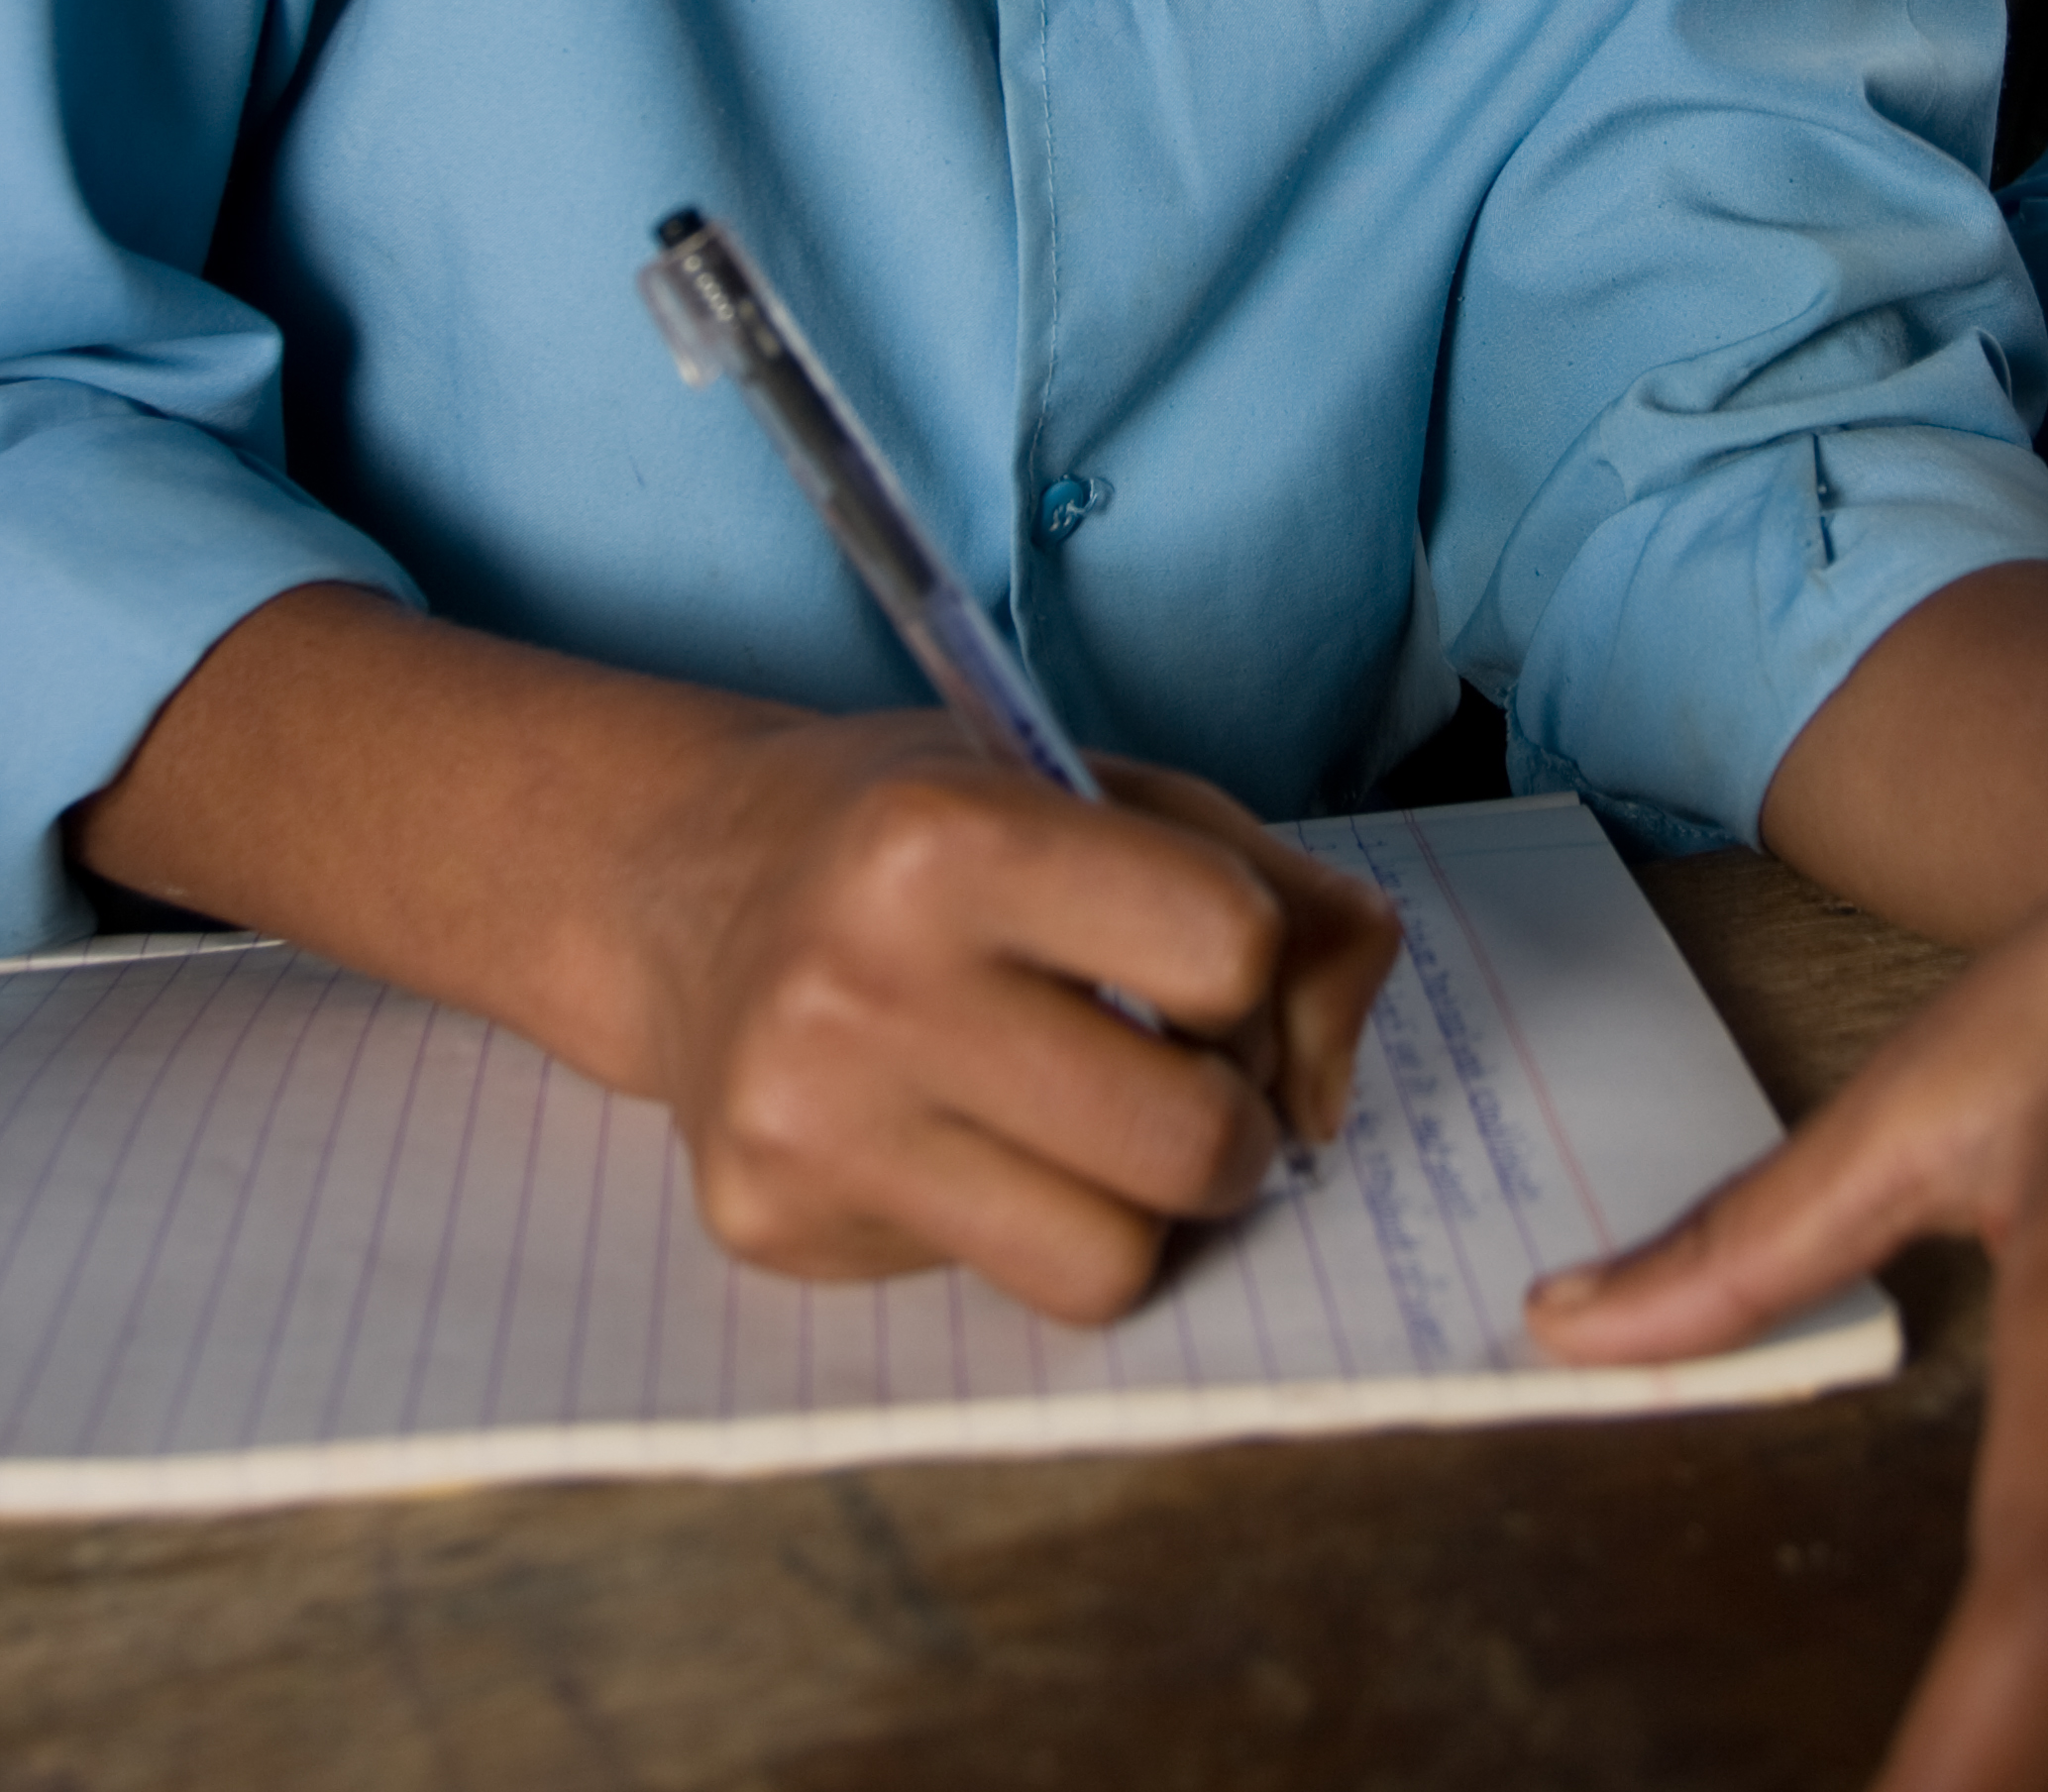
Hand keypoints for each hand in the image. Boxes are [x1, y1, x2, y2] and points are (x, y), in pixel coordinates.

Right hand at [628, 715, 1397, 1320]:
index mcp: (949, 836)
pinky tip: (959, 1134)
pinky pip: (999, 1288)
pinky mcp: (776, 1224)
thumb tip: (1325, 1103)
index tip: (1191, 952)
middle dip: (1227, 1119)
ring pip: (1110, 1263)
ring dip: (1140, 1204)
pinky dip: (1023, 1223)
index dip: (1247, 962)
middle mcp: (862, 984)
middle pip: (1191, 1142)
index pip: (1230, 951)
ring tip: (1083, 1118)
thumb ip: (1287, 904)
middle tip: (1170, 1068)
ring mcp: (810, 1122)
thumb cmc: (936, 827)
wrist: (690, 879)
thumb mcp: (1115, 791)